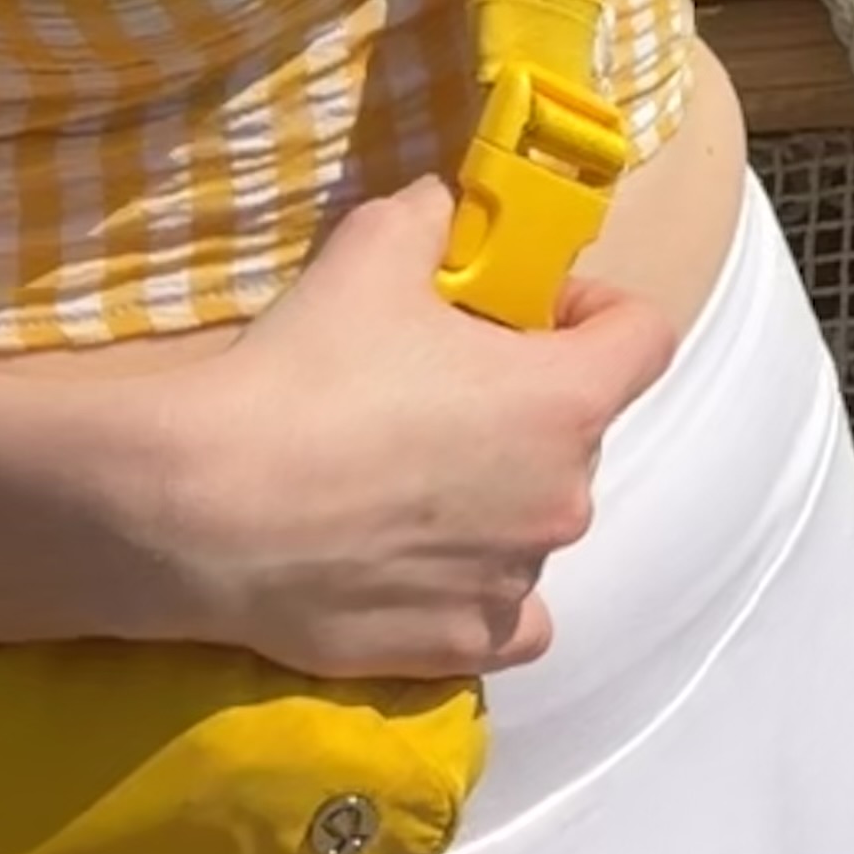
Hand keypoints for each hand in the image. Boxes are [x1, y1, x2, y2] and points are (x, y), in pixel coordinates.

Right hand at [154, 176, 679, 680]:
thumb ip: (433, 217)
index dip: (595, 312)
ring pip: (536, 524)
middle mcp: (564, 497)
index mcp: (565, 398)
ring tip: (409, 479)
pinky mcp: (461, 646)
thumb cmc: (307, 370)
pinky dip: (482, 590)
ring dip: (498, 497)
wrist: (209, 507)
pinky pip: (510, 619)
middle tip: (440, 387)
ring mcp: (516, 582)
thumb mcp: (372, 248)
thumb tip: (446, 206)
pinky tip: (426, 565)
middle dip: (526, 404)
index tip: (531, 310)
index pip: (645, 339)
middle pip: (579, 433)